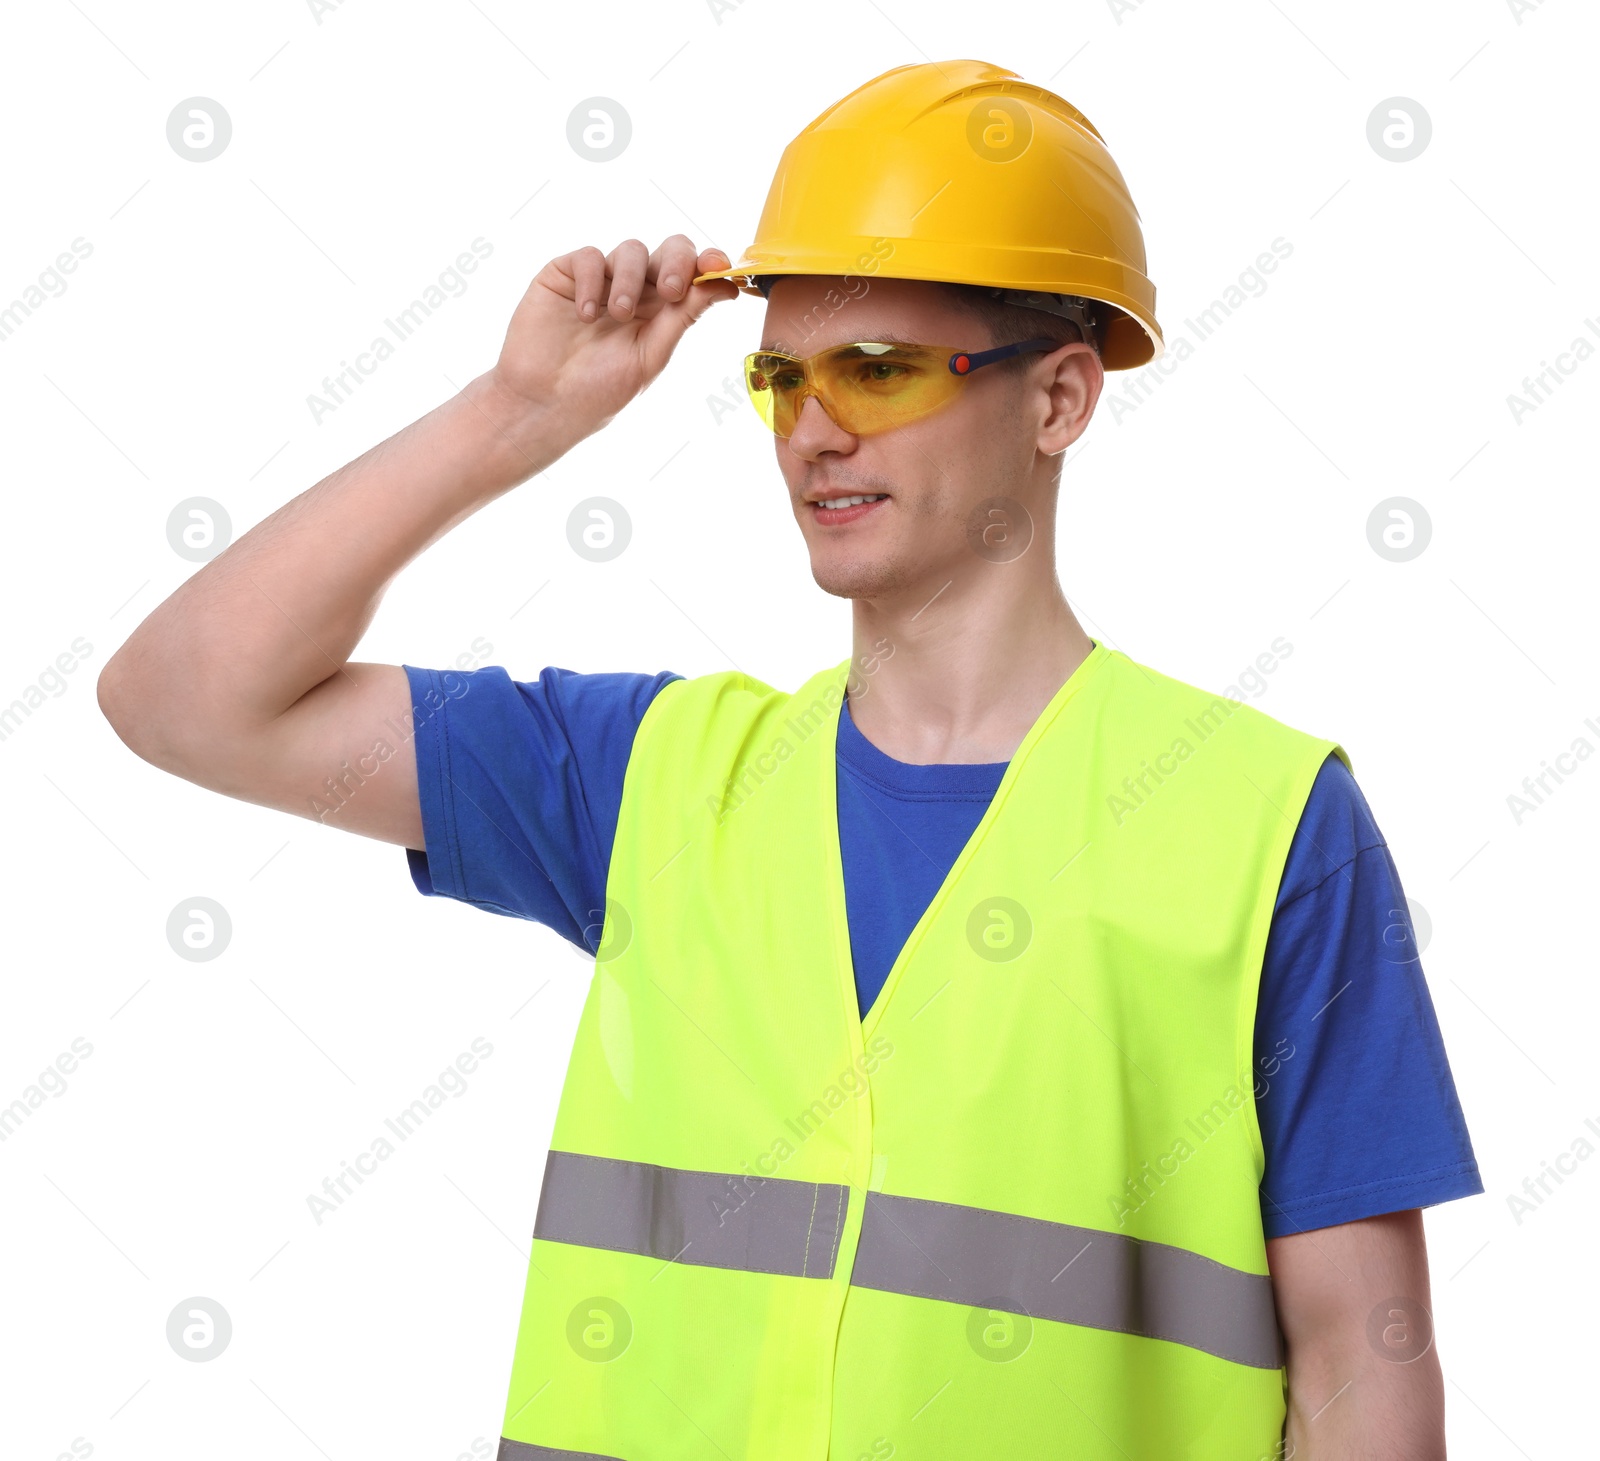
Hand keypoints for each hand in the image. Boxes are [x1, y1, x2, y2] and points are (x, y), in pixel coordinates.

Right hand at [491, 235, 739, 438]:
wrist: (545, 402)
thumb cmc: (598, 390)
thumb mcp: (650, 356)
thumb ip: (683, 317)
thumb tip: (726, 285)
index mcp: (663, 312)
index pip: (693, 275)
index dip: (708, 264)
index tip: (717, 268)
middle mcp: (637, 291)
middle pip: (670, 250)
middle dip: (677, 263)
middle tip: (671, 291)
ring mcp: (601, 280)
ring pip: (631, 250)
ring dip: (630, 280)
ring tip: (618, 315)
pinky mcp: (565, 274)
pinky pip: (588, 257)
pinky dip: (592, 281)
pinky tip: (587, 314)